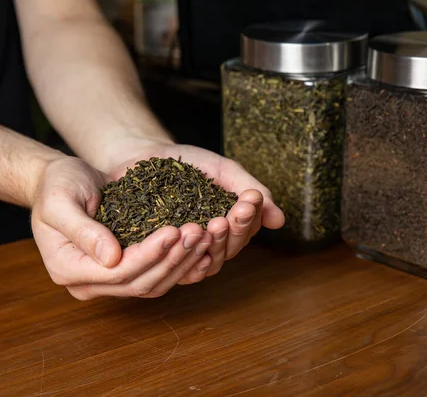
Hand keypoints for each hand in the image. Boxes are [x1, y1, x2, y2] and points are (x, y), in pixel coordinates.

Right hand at [31, 157, 215, 299]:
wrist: (61, 182)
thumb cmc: (56, 185)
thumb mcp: (61, 200)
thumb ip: (81, 229)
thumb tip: (111, 257)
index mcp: (68, 268)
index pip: (118, 272)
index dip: (149, 254)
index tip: (173, 230)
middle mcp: (88, 283)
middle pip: (140, 283)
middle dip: (173, 258)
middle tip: (199, 232)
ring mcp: (107, 282)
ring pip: (153, 284)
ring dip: (182, 262)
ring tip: (205, 236)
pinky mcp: (125, 271)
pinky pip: (157, 275)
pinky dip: (180, 264)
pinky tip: (202, 249)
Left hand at [106, 142, 284, 284]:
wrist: (146, 156)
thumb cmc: (188, 163)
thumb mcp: (223, 171)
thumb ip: (248, 190)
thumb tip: (280, 220)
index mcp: (230, 226)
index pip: (247, 230)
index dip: (250, 217)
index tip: (249, 200)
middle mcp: (211, 244)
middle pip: (231, 249)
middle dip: (235, 231)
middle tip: (232, 212)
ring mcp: (188, 252)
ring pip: (210, 262)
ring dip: (215, 245)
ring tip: (214, 223)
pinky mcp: (164, 257)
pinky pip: (180, 269)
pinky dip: (189, 259)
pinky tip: (191, 242)